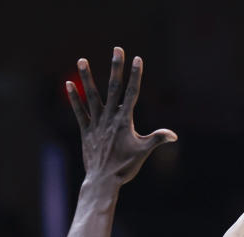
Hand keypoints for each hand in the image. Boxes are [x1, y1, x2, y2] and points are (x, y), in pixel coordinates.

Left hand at [67, 47, 176, 184]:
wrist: (103, 181)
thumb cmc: (125, 167)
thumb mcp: (143, 152)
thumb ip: (157, 140)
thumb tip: (173, 135)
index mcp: (125, 121)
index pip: (132, 93)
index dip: (135, 75)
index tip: (137, 59)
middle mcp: (110, 118)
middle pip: (114, 88)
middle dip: (116, 67)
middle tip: (117, 49)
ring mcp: (96, 124)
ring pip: (92, 96)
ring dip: (87, 77)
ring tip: (81, 60)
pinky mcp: (86, 131)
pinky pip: (79, 111)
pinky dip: (74, 98)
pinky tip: (69, 84)